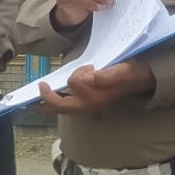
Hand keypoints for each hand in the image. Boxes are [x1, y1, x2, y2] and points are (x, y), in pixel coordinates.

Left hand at [38, 59, 154, 114]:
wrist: (141, 80)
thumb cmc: (132, 74)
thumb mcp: (124, 71)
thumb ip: (107, 76)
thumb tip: (88, 78)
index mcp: (96, 97)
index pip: (76, 84)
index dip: (78, 74)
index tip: (90, 66)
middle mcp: (88, 104)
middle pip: (60, 105)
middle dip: (45, 99)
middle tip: (36, 90)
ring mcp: (86, 105)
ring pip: (60, 108)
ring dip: (46, 104)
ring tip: (33, 101)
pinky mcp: (85, 102)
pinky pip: (64, 105)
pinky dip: (53, 102)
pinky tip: (46, 98)